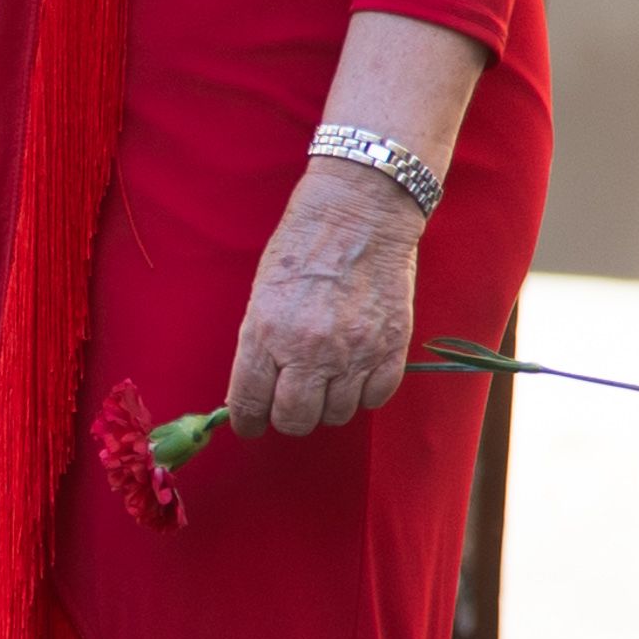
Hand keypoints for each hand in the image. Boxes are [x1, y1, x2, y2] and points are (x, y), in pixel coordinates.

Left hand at [223, 162, 426, 437]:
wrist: (358, 214)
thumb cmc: (302, 245)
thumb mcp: (262, 292)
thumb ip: (259, 344)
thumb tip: (255, 390)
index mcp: (266, 332)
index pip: (249, 402)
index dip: (247, 421)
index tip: (250, 425)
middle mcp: (308, 350)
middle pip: (295, 420)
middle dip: (289, 417)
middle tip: (290, 402)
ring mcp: (353, 354)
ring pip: (336, 415)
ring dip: (328, 403)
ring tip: (326, 376)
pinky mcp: (390, 350)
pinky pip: (375, 399)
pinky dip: (364, 392)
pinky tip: (356, 370)